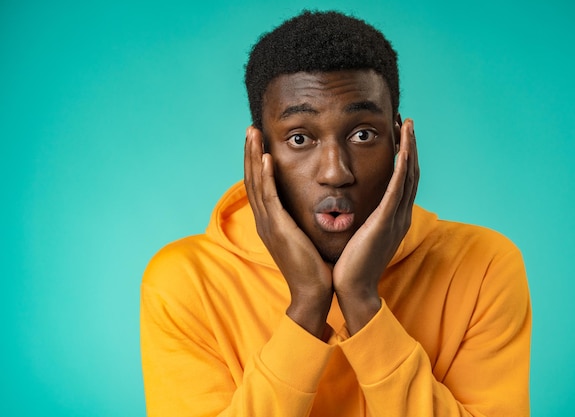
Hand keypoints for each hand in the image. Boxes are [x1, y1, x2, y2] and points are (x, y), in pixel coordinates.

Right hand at [244, 126, 333, 338]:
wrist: (314, 292)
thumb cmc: (315, 265)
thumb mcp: (304, 235)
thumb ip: (301, 218)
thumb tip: (314, 203)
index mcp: (270, 221)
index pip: (259, 184)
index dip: (255, 161)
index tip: (258, 140)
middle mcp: (264, 220)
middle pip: (252, 179)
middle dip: (249, 152)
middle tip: (250, 128)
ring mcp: (269, 224)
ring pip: (256, 183)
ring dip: (253, 156)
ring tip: (252, 133)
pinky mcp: (278, 228)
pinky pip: (269, 197)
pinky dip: (265, 176)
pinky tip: (265, 158)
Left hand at [333, 118, 418, 333]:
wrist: (352, 289)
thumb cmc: (352, 264)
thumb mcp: (362, 235)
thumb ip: (365, 219)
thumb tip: (358, 207)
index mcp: (393, 218)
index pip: (403, 180)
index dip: (405, 156)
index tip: (400, 135)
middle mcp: (400, 215)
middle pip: (411, 173)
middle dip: (410, 146)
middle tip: (407, 121)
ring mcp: (396, 219)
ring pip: (408, 176)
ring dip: (409, 148)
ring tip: (408, 125)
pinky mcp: (385, 222)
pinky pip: (396, 189)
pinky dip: (402, 167)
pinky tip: (403, 149)